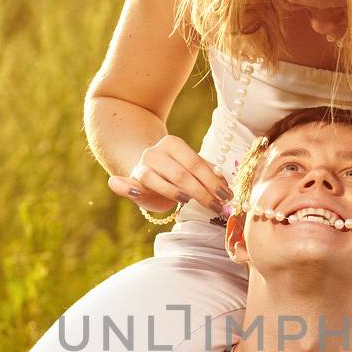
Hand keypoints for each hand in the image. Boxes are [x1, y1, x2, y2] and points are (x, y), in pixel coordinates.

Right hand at [106, 134, 232, 215]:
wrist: (146, 172)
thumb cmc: (174, 172)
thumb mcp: (190, 169)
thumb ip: (206, 172)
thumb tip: (225, 183)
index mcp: (174, 144)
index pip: (196, 163)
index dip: (212, 181)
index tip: (227, 196)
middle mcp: (156, 152)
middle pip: (181, 174)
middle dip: (201, 192)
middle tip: (217, 207)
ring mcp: (142, 166)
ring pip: (159, 180)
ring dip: (175, 193)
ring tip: (190, 203)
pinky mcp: (131, 181)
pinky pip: (125, 185)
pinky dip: (124, 187)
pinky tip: (131, 190)